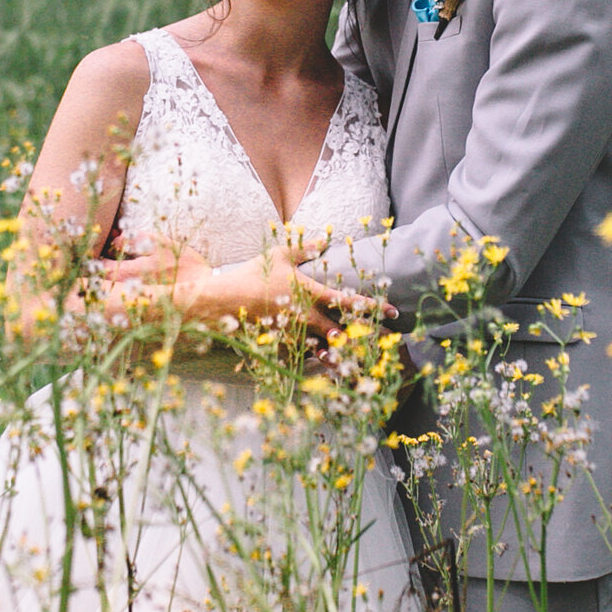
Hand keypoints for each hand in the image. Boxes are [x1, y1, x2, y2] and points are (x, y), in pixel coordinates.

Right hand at [100, 247, 390, 334]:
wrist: (218, 300)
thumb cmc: (250, 273)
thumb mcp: (278, 256)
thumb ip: (304, 250)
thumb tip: (325, 241)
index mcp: (305, 291)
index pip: (345, 300)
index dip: (371, 306)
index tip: (393, 312)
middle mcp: (301, 315)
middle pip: (340, 330)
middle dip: (361, 338)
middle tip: (384, 343)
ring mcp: (289, 333)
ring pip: (323, 348)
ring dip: (344, 355)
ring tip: (361, 361)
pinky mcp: (277, 345)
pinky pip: (301, 357)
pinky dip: (316, 363)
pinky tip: (329, 370)